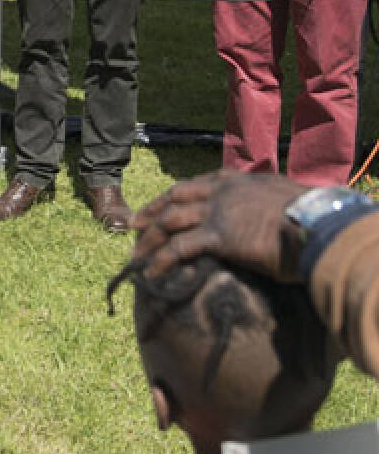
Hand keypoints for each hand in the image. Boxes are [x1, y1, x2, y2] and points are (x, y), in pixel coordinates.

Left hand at [130, 170, 308, 283]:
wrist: (319, 225)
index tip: (157, 207)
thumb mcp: (279, 199)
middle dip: (150, 213)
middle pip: (173, 199)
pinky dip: (160, 260)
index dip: (170, 197)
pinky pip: (178, 248)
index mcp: (235, 180)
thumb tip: (258, 217)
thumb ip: (259, 204)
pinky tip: (150, 273)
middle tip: (133, 227)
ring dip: (149, 239)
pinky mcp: (218, 236)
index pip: (193, 185)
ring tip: (136, 256)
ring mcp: (216, 211)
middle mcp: (220, 190)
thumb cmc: (309, 217)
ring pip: (169, 222)